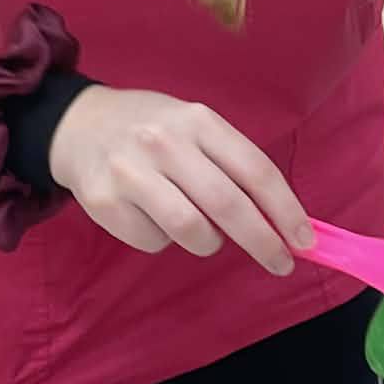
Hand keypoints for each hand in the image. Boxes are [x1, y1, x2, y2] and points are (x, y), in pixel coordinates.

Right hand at [49, 87, 309, 274]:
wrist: (79, 125)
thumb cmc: (153, 129)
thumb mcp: (194, 127)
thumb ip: (233, 166)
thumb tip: (281, 222)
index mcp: (197, 120)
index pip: (255, 170)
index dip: (285, 210)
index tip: (304, 240)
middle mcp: (163, 143)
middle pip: (227, 205)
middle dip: (262, 241)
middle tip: (280, 263)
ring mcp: (130, 172)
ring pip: (191, 230)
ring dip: (208, 242)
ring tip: (202, 231)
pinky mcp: (103, 202)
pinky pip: (153, 242)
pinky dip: (165, 241)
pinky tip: (155, 218)